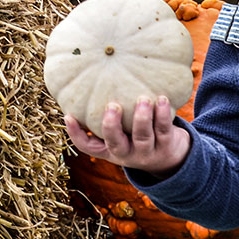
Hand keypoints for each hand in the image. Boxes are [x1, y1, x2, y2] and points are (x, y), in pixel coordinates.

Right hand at [64, 95, 189, 176]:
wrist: (170, 158)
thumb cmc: (138, 136)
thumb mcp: (122, 133)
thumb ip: (108, 117)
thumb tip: (93, 81)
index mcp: (111, 150)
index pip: (88, 147)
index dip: (76, 134)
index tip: (68, 115)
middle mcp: (127, 154)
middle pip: (116, 144)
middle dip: (112, 126)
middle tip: (112, 105)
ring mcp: (147, 152)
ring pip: (143, 137)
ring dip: (142, 118)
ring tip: (143, 99)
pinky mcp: (166, 146)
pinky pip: (164, 130)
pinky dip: (162, 115)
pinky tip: (162, 99)